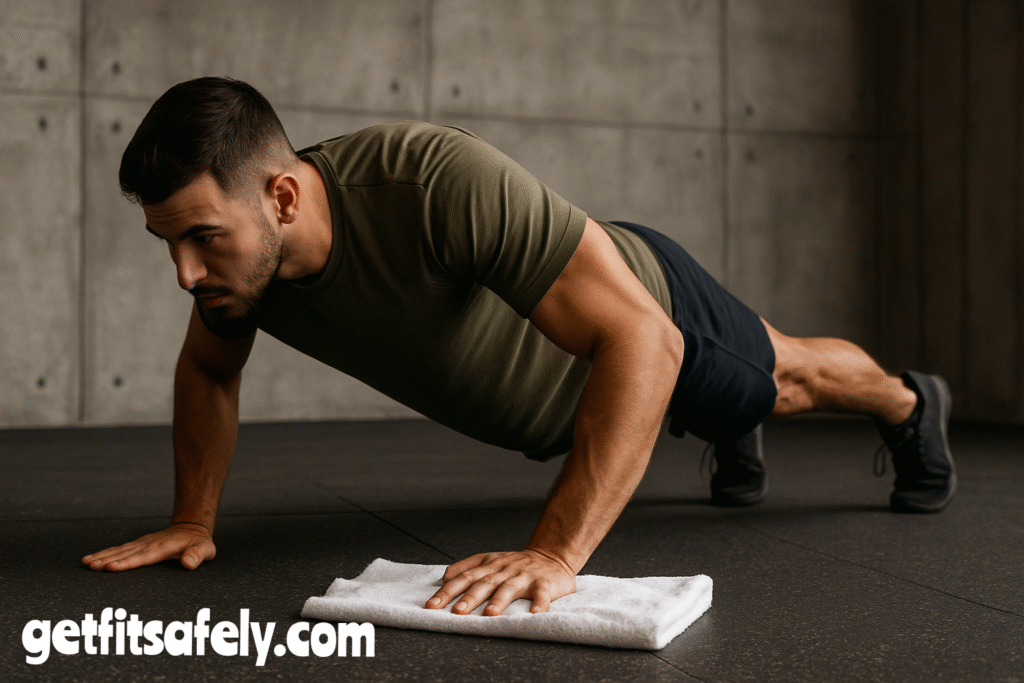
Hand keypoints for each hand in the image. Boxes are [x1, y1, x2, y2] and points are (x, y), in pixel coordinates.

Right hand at [82, 523, 214, 571]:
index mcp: (162, 548)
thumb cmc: (199, 543)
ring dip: (102, 556)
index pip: (142, 557)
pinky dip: (105, 553)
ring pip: (119, 550)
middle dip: (107, 560)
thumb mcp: (205, 550)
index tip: (111, 567)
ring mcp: (142, 543)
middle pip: (126, 553)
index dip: (127, 562)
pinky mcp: (138, 545)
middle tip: (91, 566)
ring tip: (86, 563)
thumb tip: (189, 563)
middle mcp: (149, 544)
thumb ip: (197, 556)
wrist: (192, 528)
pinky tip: (91, 558)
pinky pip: (119, 549)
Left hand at [424, 549, 576, 615]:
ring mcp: (524, 576)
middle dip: (469, 597)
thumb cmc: (516, 564)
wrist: (551, 555)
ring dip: (499, 601)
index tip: (432, 605)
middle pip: (484, 583)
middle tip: (456, 612)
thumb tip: (445, 577)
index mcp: (489, 564)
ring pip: (509, 588)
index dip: (447, 591)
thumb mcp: (490, 559)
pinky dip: (539, 604)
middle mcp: (504, 569)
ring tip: (490, 614)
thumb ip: (467, 567)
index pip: (464, 576)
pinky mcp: (544, 583)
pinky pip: (542, 594)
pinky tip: (535, 615)